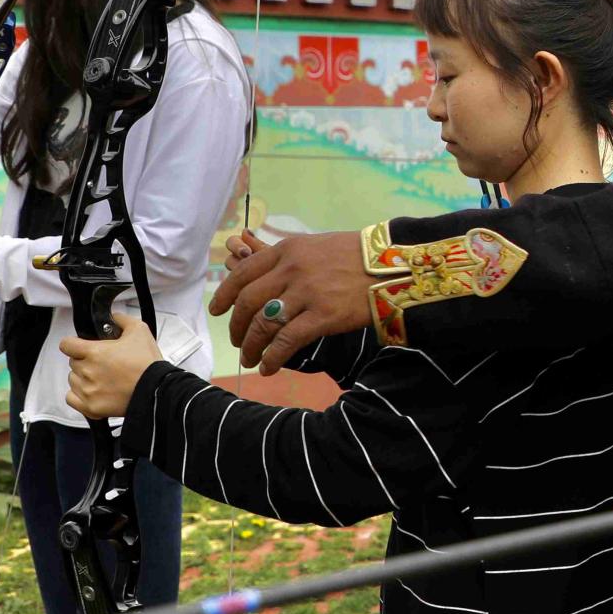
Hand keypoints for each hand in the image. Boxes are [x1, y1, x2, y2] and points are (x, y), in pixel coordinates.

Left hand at [61, 314, 161, 419]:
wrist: (158, 390)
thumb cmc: (148, 363)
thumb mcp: (140, 330)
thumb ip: (121, 320)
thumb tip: (113, 318)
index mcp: (94, 352)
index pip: (66, 345)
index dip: (74, 344)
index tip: (82, 347)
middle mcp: (87, 371)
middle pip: (73, 363)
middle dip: (85, 361)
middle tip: (104, 364)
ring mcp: (87, 391)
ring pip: (73, 380)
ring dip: (83, 378)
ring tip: (103, 379)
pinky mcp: (91, 407)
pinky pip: (71, 399)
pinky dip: (79, 395)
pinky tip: (93, 391)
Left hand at [211, 230, 367, 372]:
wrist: (395, 264)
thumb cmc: (358, 255)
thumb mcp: (317, 246)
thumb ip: (289, 258)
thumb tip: (260, 267)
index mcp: (287, 250)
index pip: (243, 273)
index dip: (225, 295)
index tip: (217, 311)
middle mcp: (291, 270)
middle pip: (249, 302)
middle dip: (237, 327)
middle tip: (237, 341)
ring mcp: (306, 293)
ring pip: (264, 324)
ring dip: (252, 346)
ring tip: (251, 359)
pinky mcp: (323, 316)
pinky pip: (287, 341)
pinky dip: (273, 358)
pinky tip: (270, 368)